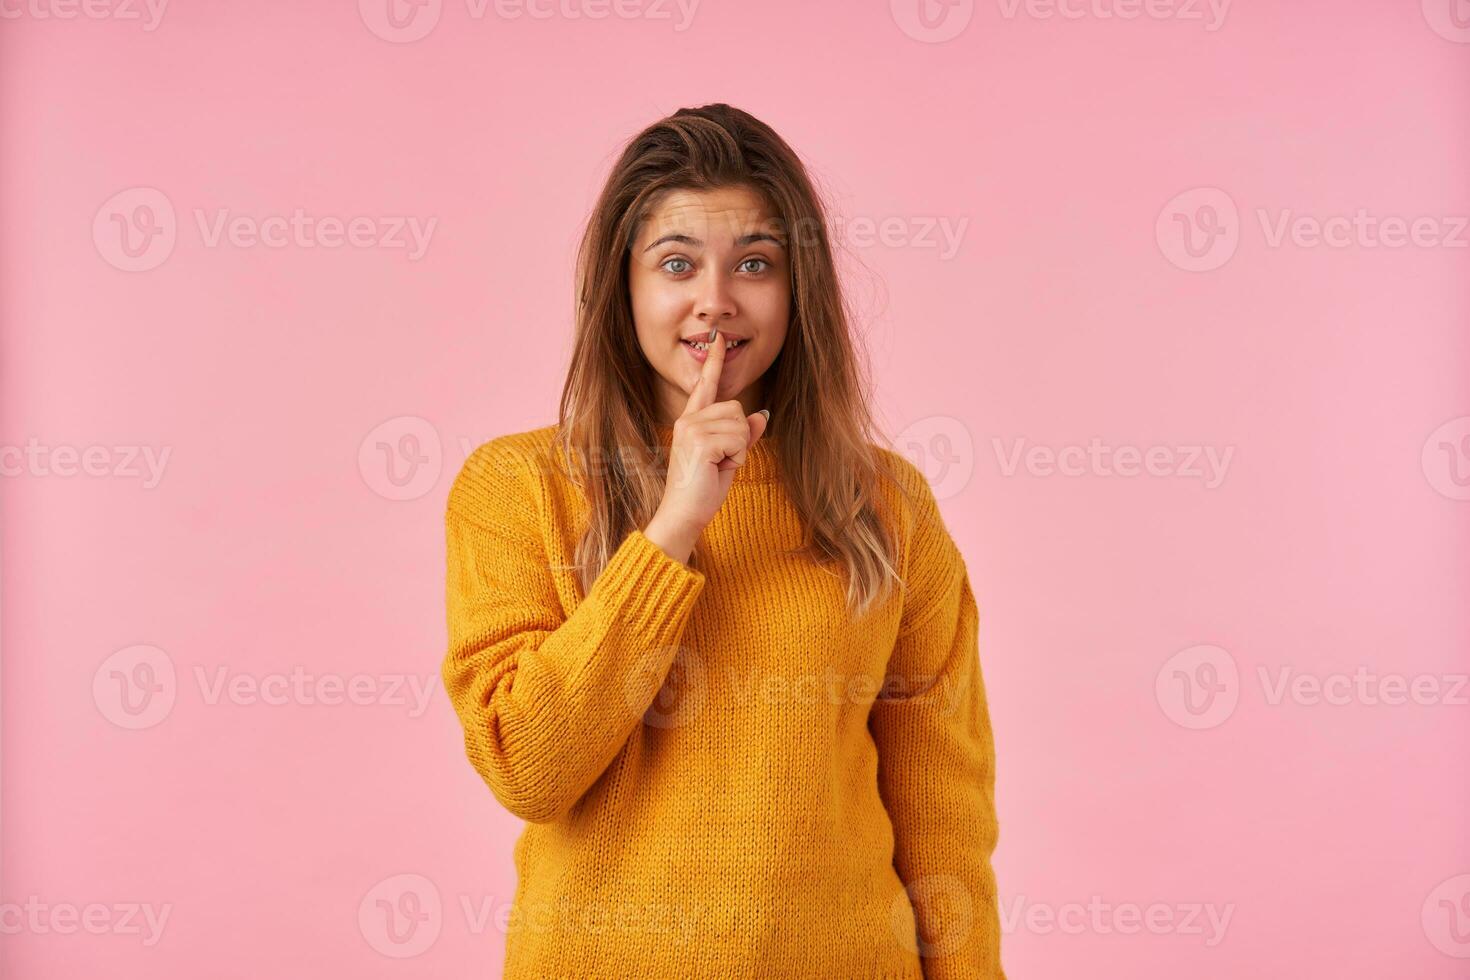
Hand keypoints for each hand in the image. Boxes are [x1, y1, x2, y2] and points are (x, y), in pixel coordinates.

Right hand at [643, 327, 768, 561]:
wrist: (683, 515)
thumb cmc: (702, 491)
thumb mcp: (728, 459)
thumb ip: (743, 435)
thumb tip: (763, 414)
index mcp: (691, 421)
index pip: (706, 385)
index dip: (714, 362)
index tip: (719, 339)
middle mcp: (688, 419)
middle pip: (737, 408)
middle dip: (740, 437)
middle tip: (721, 461)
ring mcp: (692, 428)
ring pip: (741, 423)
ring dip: (739, 449)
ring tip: (718, 466)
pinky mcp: (700, 441)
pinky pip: (740, 439)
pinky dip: (737, 458)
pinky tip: (718, 469)